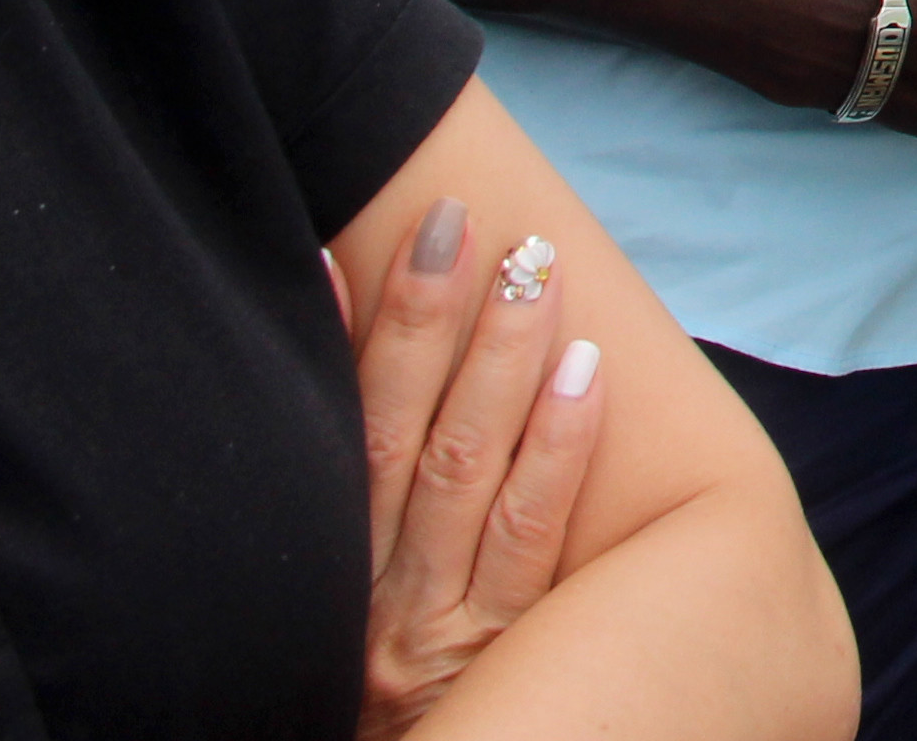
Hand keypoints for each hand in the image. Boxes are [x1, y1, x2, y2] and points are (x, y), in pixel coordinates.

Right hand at [339, 197, 605, 737]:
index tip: (338, 252)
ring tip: (535, 271)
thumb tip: (350, 372)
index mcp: (331, 582)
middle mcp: (377, 600)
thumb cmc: (369, 707)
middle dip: (432, 324)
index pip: (336, 442)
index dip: (338, 346)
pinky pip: (533, 539)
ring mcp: (445, 628)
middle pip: (405, 439)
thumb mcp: (341, 619)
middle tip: (465, 223)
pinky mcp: (515, 653)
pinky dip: (559, 450)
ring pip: (470, 471)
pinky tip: (585, 375)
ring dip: (502, 361)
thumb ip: (353, 521)